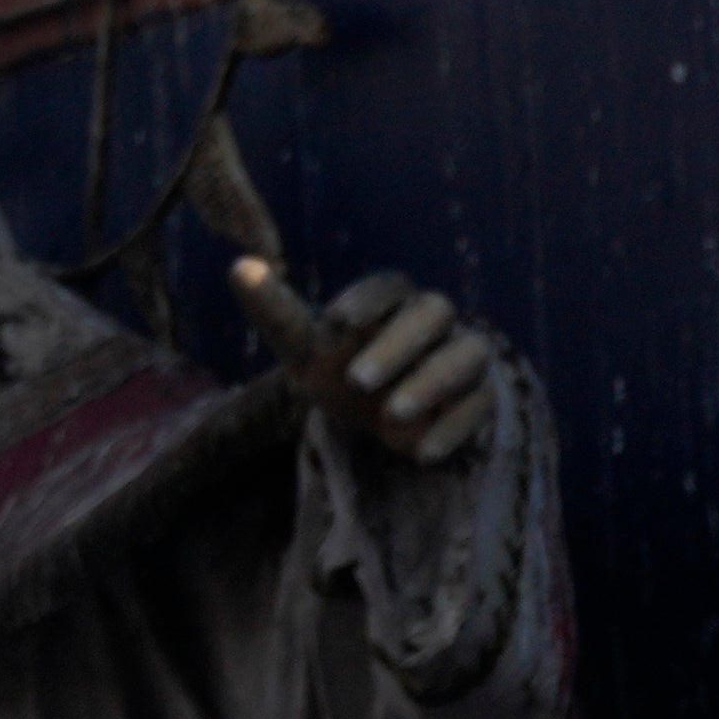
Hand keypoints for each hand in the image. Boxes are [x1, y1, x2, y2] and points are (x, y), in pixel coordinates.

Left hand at [255, 260, 497, 469]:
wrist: (382, 414)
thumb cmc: (341, 369)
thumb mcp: (307, 349)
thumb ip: (278, 312)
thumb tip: (239, 265)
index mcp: (392, 302)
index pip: (389, 285)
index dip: (368, 299)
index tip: (337, 320)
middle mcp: (433, 321)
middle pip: (434, 312)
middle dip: (398, 344)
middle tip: (357, 380)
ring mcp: (460, 355)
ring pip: (467, 354)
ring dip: (432, 382)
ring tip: (392, 414)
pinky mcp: (475, 396)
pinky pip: (479, 404)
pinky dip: (454, 428)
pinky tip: (423, 453)